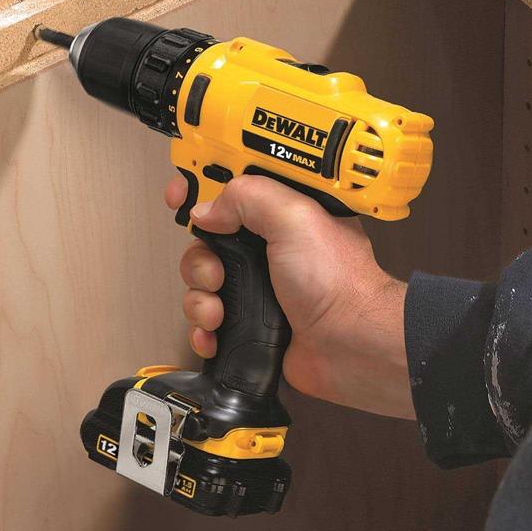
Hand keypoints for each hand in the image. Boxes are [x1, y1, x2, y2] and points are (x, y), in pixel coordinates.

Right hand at [165, 174, 413, 418]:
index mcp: (282, 211)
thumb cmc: (340, 282)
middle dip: (200, 257)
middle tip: (217, 273)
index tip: (178, 197)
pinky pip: (207, 319)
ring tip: (220, 311)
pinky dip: (203, 328)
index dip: (200, 187)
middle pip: (206, 238)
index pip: (232, 185)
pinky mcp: (250, 321)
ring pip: (201, 280)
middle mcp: (268, 245)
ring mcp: (258, 285)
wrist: (353, 345)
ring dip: (200, 297)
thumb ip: (247, 197)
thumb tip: (208, 208)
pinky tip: (215, 333)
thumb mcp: (294, 217)